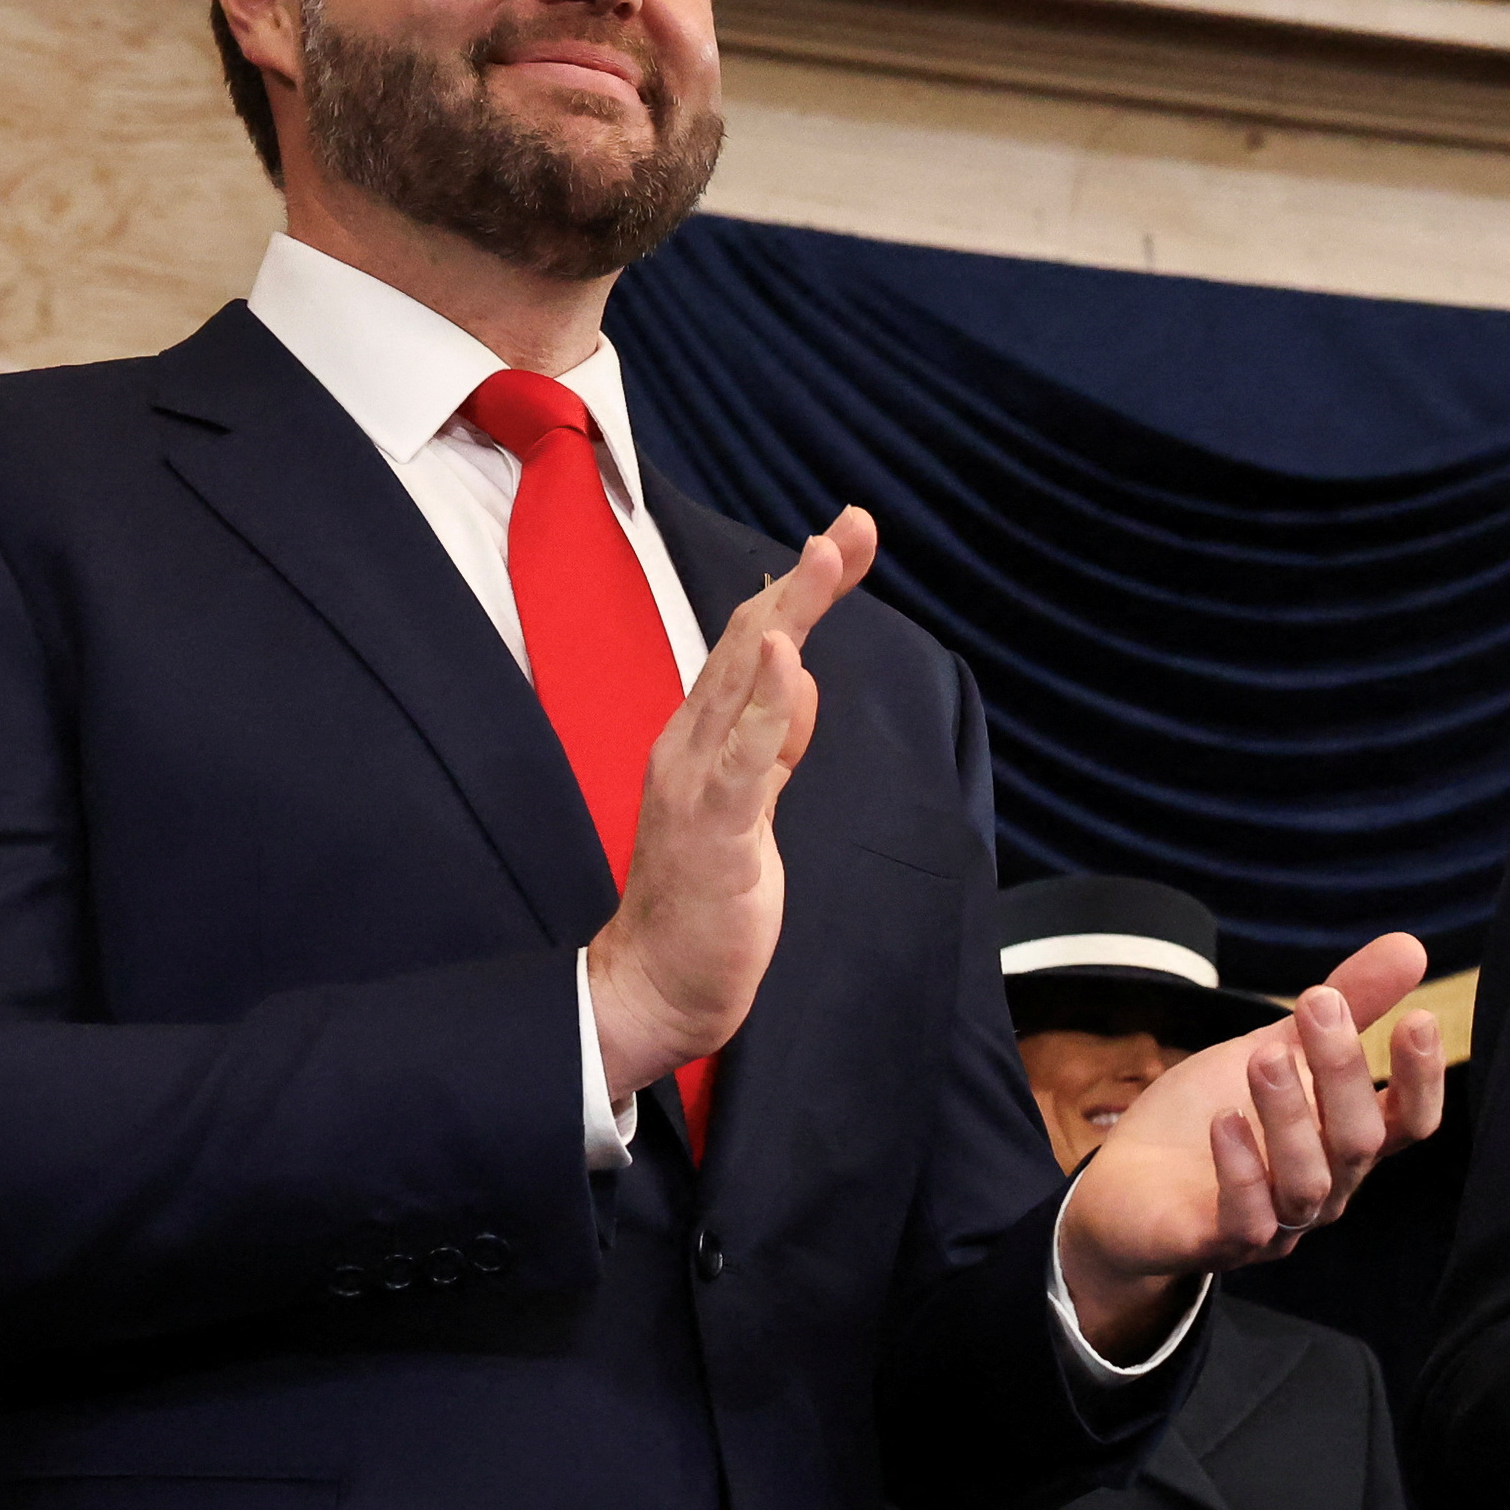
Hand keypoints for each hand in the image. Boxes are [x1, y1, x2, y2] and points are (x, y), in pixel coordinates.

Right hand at [587, 508, 878, 1097]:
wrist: (658, 985)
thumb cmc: (705, 895)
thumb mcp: (751, 804)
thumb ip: (773, 742)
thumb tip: (801, 678)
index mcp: (701, 736)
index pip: (752, 643)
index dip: (799, 589)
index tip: (849, 538)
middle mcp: (690, 744)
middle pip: (746, 641)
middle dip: (801, 581)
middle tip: (851, 525)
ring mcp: (697, 783)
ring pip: (743, 681)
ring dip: (786, 615)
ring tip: (825, 557)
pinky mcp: (716, 831)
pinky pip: (745, 759)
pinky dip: (768, 704)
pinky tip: (787, 656)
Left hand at [1056, 934, 1446, 1356]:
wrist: (1127, 1185)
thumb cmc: (1214, 1113)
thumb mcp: (1276, 1046)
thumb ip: (1345, 1005)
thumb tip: (1410, 947)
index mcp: (1346, 1142)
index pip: (1411, 1123)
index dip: (1422, 1079)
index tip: (1418, 1018)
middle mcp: (1326, 1188)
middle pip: (1360, 1141)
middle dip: (1342, 1071)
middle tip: (1316, 1005)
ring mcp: (1278, 1224)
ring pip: (1308, 1182)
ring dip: (1290, 1115)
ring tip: (1264, 1058)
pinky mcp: (1220, 1244)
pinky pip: (1248, 1220)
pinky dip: (1242, 1171)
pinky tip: (1225, 1122)